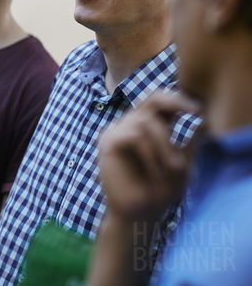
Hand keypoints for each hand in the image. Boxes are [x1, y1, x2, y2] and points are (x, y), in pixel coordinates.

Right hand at [98, 91, 202, 222]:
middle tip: (193, 114)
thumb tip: (204, 119)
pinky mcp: (108, 143)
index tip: (197, 109)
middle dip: (174, 106)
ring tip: (172, 167)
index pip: (157, 100)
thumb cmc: (159, 191)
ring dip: (165, 144)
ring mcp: (117, 132)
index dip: (176, 99)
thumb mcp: (182, 162)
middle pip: (150, 100)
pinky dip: (150, 153)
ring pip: (145, 121)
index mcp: (146, 127)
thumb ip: (189, 141)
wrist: (141, 214)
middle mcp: (130, 125)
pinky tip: (155, 170)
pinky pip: (134, 136)